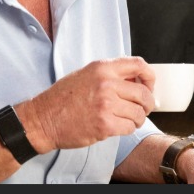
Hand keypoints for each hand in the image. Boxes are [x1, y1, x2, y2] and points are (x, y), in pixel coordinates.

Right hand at [23, 57, 154, 151]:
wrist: (43, 119)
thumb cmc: (62, 99)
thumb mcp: (86, 75)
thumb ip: (111, 75)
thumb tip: (137, 81)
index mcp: (102, 68)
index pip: (139, 65)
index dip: (149, 77)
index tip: (149, 86)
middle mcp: (106, 84)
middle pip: (144, 93)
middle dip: (147, 104)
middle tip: (141, 109)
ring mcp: (106, 105)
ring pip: (139, 113)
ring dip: (137, 119)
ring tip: (127, 119)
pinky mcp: (105, 124)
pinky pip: (130, 127)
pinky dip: (127, 129)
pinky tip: (117, 126)